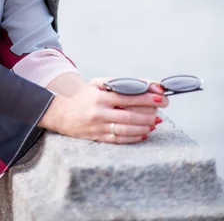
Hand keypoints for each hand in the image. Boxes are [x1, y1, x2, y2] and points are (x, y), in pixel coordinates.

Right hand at [40, 77, 168, 143]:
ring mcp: (99, 127)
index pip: (128, 96)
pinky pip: (121, 139)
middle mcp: (99, 112)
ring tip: (155, 122)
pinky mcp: (99, 138)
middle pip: (131, 115)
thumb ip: (117, 83)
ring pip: (128, 128)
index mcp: (99, 96)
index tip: (161, 97)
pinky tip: (144, 132)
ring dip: (145, 125)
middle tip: (161, 110)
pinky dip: (136, 136)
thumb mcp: (96, 84)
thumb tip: (142, 85)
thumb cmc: (84, 96)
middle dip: (150, 113)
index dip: (146, 97)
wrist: (61, 113)